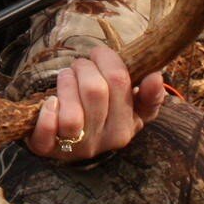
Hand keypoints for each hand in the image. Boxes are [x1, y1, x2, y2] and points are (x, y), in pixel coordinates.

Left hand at [26, 45, 163, 161]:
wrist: (69, 142)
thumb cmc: (102, 115)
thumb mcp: (132, 107)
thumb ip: (149, 95)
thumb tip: (156, 76)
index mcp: (127, 126)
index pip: (120, 81)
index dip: (107, 59)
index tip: (99, 54)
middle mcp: (103, 141)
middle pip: (94, 90)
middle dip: (83, 67)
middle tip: (79, 66)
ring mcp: (76, 148)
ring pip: (72, 115)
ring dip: (65, 84)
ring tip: (65, 78)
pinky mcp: (48, 149)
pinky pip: (47, 133)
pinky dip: (46, 114)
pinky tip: (50, 102)